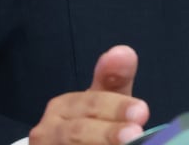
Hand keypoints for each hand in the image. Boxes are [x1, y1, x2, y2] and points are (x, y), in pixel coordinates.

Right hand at [30, 45, 148, 144]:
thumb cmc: (93, 124)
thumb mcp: (106, 101)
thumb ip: (115, 78)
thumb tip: (123, 52)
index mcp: (63, 107)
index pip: (92, 104)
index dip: (117, 108)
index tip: (141, 112)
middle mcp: (47, 131)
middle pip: (80, 131)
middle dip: (108, 134)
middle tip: (135, 135)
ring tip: (128, 143)